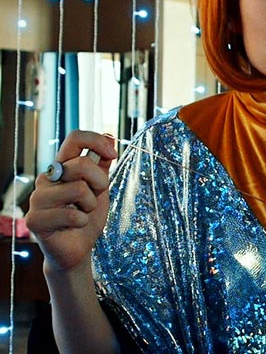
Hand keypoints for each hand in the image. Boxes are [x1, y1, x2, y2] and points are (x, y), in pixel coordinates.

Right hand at [25, 130, 116, 272]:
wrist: (77, 248)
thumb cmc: (87, 215)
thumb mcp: (100, 187)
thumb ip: (102, 164)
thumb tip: (109, 135)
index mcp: (62, 167)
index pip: (74, 138)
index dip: (96, 141)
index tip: (113, 154)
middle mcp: (46, 178)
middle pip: (82, 165)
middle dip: (100, 183)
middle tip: (95, 198)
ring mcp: (38, 198)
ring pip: (79, 189)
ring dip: (90, 205)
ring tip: (82, 213)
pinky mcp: (35, 219)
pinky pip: (74, 214)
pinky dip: (83, 222)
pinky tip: (74, 226)